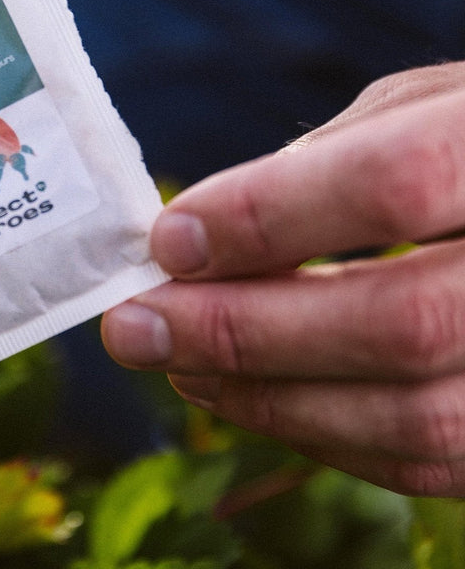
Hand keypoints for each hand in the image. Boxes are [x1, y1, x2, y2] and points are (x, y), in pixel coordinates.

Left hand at [102, 63, 464, 495]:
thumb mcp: (425, 107)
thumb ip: (332, 158)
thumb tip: (210, 234)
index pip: (392, 184)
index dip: (268, 215)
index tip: (168, 239)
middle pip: (400, 322)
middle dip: (245, 331)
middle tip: (136, 326)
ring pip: (417, 417)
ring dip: (270, 400)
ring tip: (179, 365)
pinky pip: (434, 461)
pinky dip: (326, 436)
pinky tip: (251, 398)